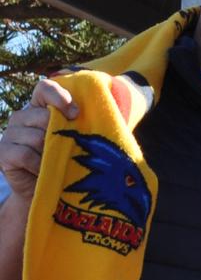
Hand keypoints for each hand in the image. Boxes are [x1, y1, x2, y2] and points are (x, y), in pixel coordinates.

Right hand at [0, 79, 76, 202]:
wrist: (48, 191)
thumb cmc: (68, 162)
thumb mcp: (79, 141)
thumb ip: (87, 124)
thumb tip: (110, 106)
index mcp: (40, 108)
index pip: (44, 89)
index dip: (59, 96)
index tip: (76, 114)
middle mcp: (21, 117)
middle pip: (43, 116)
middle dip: (60, 134)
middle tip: (68, 150)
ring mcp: (10, 134)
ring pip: (35, 137)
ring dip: (51, 154)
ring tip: (56, 163)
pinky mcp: (4, 152)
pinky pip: (24, 154)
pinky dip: (38, 164)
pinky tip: (43, 171)